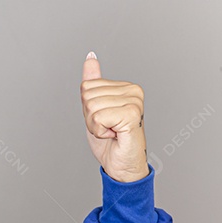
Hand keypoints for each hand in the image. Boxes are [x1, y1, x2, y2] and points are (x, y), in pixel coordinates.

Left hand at [81, 51, 149, 181]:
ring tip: (111, 131)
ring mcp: (135, 102)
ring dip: (96, 126)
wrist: (121, 165)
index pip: (86, 86)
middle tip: (107, 128)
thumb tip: (90, 58)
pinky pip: (98, 117)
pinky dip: (99, 131)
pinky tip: (114, 135)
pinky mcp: (132, 114)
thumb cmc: (110, 140)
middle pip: (87, 95)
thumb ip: (93, 82)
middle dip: (90, 117)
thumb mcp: (94, 108)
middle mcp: (133, 91)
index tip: (103, 120)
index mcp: (126, 87)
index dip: (87, 108)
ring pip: (91, 107)